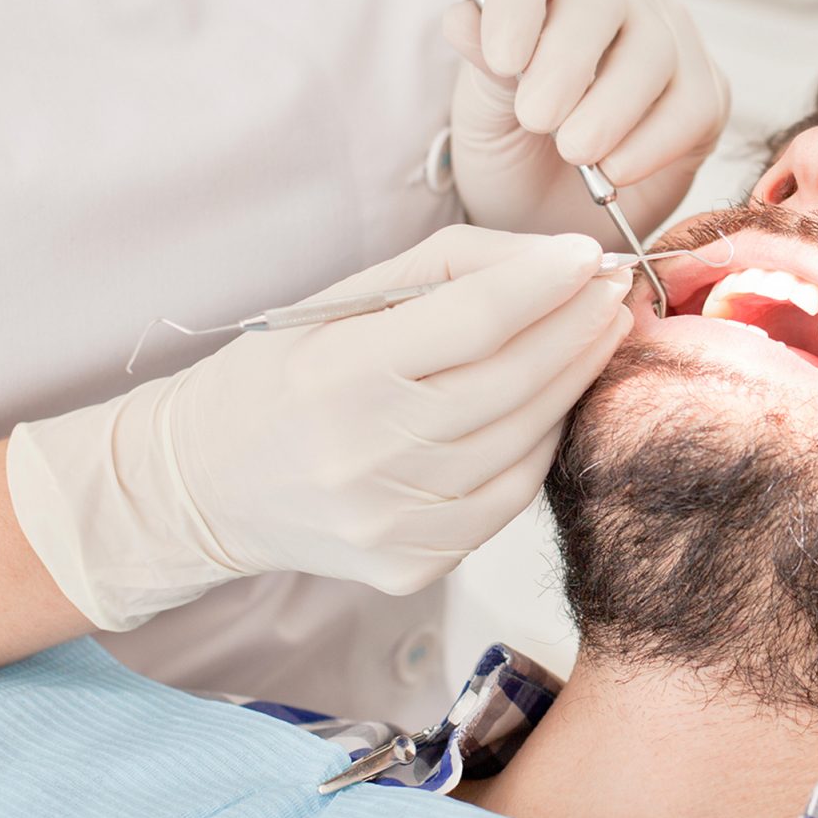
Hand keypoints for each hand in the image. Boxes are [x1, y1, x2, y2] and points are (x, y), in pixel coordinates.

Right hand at [6, 226, 631, 630]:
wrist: (204, 485)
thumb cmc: (283, 375)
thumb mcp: (344, 299)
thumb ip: (450, 269)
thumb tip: (556, 260)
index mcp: (337, 374)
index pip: (473, 322)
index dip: (544, 284)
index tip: (590, 253)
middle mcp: (364, 455)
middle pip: (513, 381)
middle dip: (578, 326)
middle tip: (614, 288)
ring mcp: (392, 521)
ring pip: (525, 439)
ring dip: (577, 378)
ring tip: (601, 330)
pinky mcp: (413, 564)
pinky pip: (512, 494)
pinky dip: (544, 441)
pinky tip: (554, 401)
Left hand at [443, 0, 729, 243]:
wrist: (553, 212)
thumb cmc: (514, 149)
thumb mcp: (482, 114)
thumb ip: (481, 67)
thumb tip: (461, 19)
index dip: (514, 2)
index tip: (503, 59)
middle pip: (598, 0)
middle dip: (566, 64)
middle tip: (538, 119)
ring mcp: (667, 35)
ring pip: (652, 52)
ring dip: (609, 110)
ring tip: (575, 153)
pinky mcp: (706, 90)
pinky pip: (690, 106)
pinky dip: (650, 144)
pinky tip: (615, 170)